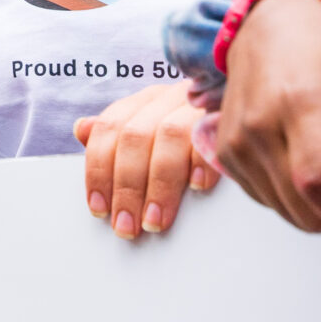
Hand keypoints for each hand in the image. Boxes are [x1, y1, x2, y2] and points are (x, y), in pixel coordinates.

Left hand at [75, 81, 217, 239]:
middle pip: (135, 136)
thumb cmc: (187, 120)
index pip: (108, 129)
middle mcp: (166, 98)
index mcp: (142, 101)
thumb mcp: (148, 120)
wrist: (240, 95)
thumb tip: (80, 129)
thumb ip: (116, 131)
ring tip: (154, 221)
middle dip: (127, 186)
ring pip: (169, 136)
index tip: (99, 208)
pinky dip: (202, 160)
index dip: (98, 169)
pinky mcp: (228, 114)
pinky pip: (213, 133)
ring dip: (159, 184)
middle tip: (126, 226)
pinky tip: (197, 186)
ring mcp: (197, 104)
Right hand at [210, 0, 320, 231]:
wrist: (268, 25)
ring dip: (315, 205)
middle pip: (302, 207)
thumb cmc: (320, 47)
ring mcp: (236, 141)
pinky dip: (290, 195)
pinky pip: (266, 200)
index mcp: (299, 102)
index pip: (319, 181)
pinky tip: (299, 161)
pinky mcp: (224, 153)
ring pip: (286, 211)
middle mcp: (258, 125)